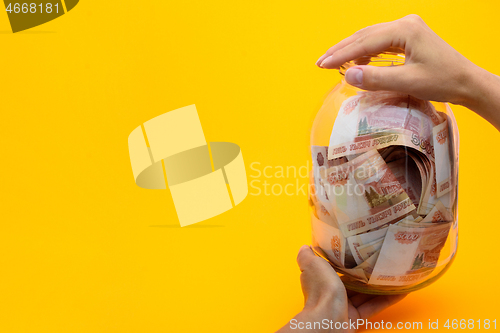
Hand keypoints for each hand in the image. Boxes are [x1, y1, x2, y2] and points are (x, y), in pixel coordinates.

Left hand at [276, 245, 406, 332]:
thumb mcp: (312, 264)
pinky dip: (387, 299)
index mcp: (322, 278)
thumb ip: (308, 256)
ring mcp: (344, 306)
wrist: (327, 319)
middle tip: (385, 260)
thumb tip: (305, 247)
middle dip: (367, 272)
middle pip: (353, 281)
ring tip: (396, 274)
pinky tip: (401, 291)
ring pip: (365, 294)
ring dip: (380, 285)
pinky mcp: (356, 318)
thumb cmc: (321, 289)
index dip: (347, 260)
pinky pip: (373, 307)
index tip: (362, 250)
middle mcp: (332, 292)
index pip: (336, 268)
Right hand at [316, 15, 476, 106]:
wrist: (466, 82)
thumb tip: (347, 76)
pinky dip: (364, 52)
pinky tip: (357, 62)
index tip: (322, 65)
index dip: (341, 54)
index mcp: (405, 29)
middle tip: (320, 62)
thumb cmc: (443, 81)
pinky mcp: (408, 37)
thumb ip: (376, 78)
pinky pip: (379, 42)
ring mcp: (407, 29)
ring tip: (332, 62)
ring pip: (370, 37)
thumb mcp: (407, 82)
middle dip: (341, 49)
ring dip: (350, 50)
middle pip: (364, 35)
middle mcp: (405, 24)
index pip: (365, 41)